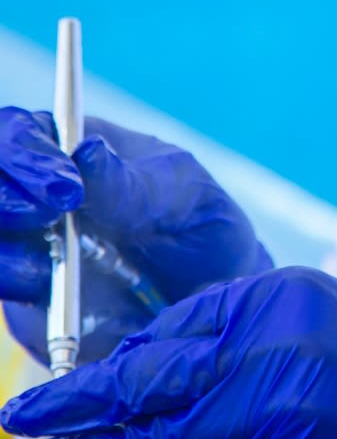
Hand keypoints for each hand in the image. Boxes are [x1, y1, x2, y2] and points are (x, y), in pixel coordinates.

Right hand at [0, 107, 270, 362]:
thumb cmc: (201, 226)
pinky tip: (52, 293)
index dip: (24, 151)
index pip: (19, 132)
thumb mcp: (183, 197)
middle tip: (52, 214)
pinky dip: (22, 293)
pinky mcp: (32, 307)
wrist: (214, 298)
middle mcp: (37, 198)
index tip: (65, 186)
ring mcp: (29, 251)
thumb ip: (134, 184)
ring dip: (7, 253)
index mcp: (71, 152)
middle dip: (6, 195)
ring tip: (49, 265)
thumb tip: (87, 152)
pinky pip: (12, 297)